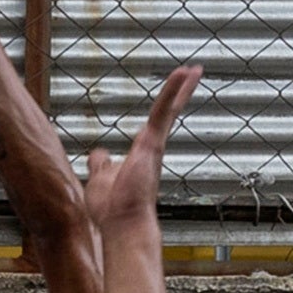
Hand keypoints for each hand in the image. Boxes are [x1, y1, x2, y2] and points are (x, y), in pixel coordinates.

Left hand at [81, 64, 202, 244]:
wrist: (121, 223)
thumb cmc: (111, 209)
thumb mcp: (99, 179)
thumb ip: (100, 164)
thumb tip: (98, 153)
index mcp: (139, 156)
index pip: (151, 127)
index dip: (160, 111)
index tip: (168, 99)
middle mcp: (151, 149)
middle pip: (167, 115)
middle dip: (178, 96)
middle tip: (192, 77)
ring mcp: (154, 146)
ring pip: (168, 110)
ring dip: (180, 88)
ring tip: (194, 69)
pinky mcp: (153, 143)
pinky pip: (163, 111)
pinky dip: (173, 92)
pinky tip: (184, 74)